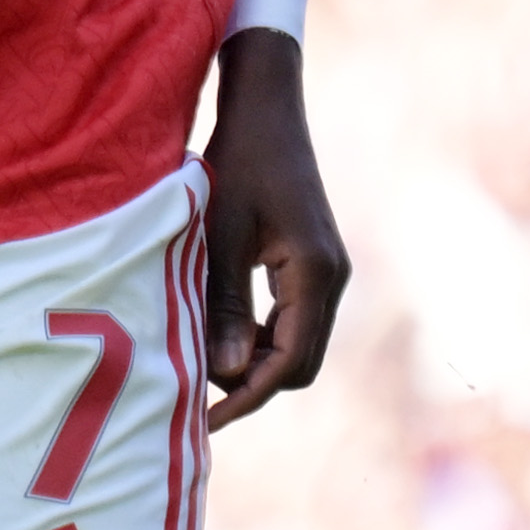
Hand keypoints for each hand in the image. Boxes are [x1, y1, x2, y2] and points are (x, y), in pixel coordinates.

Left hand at [196, 33, 349, 429]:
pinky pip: (294, 320)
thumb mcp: (218, 236)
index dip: (248, 396)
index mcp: (314, 272)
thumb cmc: (236, 162)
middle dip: (253, 385)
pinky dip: (262, 337)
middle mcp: (333, 277)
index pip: (289, 361)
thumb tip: (226, 375)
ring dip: (256, 362)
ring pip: (298, 345)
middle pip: (300, 364)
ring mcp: (329, 272)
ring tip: (202, 364)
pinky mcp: (315, 264)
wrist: (266, 110)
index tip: (205, 419)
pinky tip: (222, 334)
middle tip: (196, 392)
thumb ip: (222, 305)